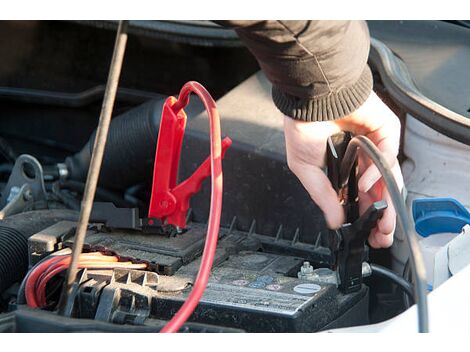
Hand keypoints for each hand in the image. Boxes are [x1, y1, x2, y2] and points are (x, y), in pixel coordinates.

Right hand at [283, 91, 402, 247]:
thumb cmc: (302, 126)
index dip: (362, 216)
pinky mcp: (384, 133)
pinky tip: (363, 183)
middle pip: (377, 192)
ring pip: (387, 179)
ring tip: (381, 221)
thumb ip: (323, 196)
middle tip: (380, 235)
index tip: (366, 235)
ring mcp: (373, 146)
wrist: (311, 98)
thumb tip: (336, 222)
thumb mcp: (306, 170)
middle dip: (381, 216)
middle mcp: (360, 159)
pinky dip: (376, 174)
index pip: (357, 196)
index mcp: (342, 167)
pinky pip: (386, 158)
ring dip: (386, 203)